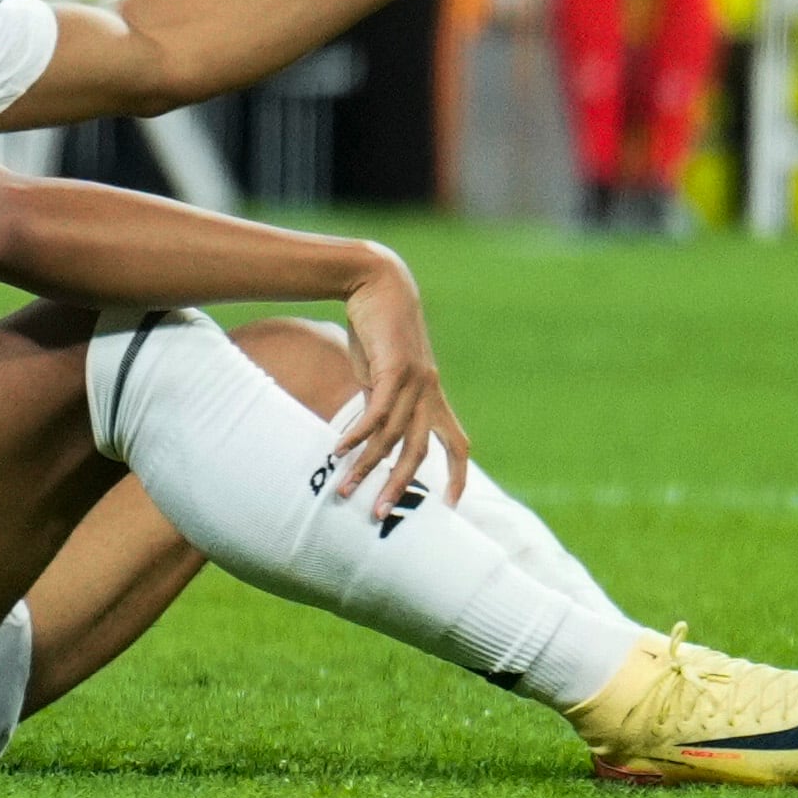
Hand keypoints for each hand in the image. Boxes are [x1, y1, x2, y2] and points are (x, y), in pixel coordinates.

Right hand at [330, 245, 471, 516]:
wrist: (377, 282)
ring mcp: (413, 381)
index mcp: (432, 396)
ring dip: (367, 465)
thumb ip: (381, 403)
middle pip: (421, 452)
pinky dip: (358, 435)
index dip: (459, 477)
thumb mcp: (382, 373)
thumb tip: (368, 434)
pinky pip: (376, 412)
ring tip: (344, 488)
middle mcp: (429, 393)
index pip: (457, 444)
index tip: (451, 508)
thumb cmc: (378, 330)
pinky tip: (338, 449)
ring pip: (393, 437)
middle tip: (379, 515)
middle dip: (401, 486)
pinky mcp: (392, 369)